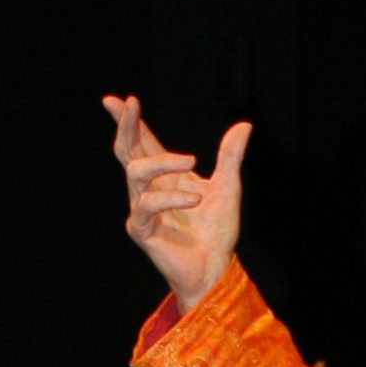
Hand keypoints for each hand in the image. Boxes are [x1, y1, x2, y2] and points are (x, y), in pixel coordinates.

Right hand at [102, 94, 250, 308]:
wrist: (215, 268)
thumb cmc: (216, 231)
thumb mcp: (228, 187)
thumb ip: (230, 157)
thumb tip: (244, 125)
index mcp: (164, 176)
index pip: (141, 142)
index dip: (129, 120)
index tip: (121, 99)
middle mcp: (148, 189)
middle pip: (126, 150)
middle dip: (125, 125)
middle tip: (130, 104)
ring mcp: (141, 209)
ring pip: (135, 171)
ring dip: (162, 161)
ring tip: (192, 160)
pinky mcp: (141, 229)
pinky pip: (146, 204)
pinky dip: (171, 197)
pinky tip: (195, 200)